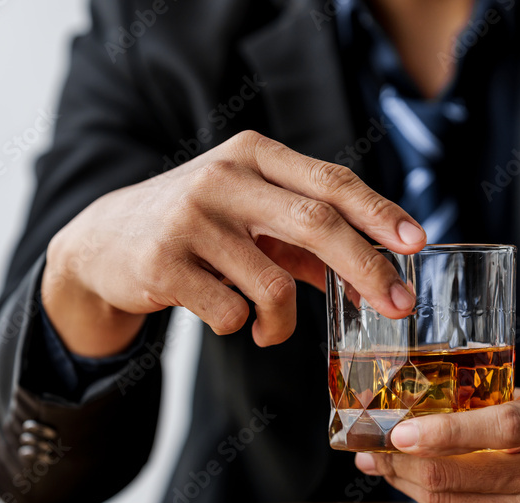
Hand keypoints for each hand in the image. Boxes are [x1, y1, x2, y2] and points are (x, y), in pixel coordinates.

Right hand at [41, 130, 426, 356]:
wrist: (104, 243)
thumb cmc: (196, 228)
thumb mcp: (249, 216)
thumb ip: (307, 239)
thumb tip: (375, 278)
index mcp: (252, 155)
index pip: (330, 180)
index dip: (378, 213)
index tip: (415, 244)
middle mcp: (223, 177)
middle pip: (316, 223)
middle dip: (365, 269)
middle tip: (395, 307)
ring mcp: (191, 218)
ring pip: (272, 284)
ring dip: (282, 322)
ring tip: (269, 330)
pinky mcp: (164, 262)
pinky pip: (230, 313)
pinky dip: (241, 328)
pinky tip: (227, 320)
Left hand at [355, 389, 519, 502]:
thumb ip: (482, 407)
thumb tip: (412, 417)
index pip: (495, 430)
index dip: (439, 433)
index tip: (398, 431)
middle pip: (453, 479)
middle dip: (397, 463)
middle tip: (369, 445)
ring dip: (405, 483)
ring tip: (381, 462)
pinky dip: (436, 499)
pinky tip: (421, 481)